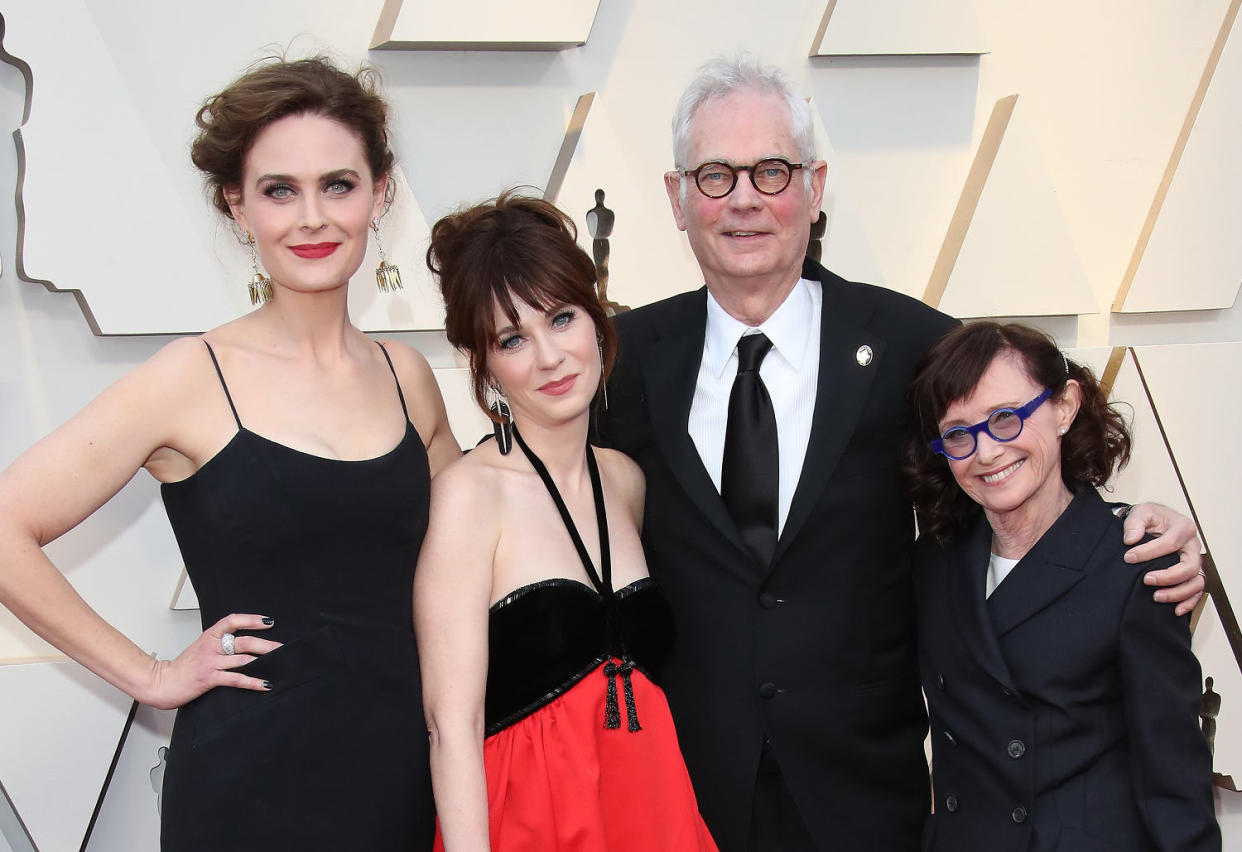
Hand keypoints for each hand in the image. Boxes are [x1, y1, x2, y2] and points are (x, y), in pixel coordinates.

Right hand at [142, 613, 280, 709]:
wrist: (162, 682)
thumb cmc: (183, 666)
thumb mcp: (201, 647)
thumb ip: (219, 643)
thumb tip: (242, 643)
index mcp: (210, 636)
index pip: (232, 621)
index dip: (252, 619)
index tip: (268, 621)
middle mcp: (212, 647)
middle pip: (244, 641)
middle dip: (266, 644)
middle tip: (282, 647)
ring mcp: (211, 662)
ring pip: (243, 659)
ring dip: (263, 662)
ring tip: (279, 664)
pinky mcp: (210, 678)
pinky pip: (236, 678)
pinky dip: (253, 682)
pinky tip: (265, 684)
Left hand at [1124, 503, 1204, 615]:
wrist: (1154, 522)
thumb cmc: (1150, 517)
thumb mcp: (1141, 512)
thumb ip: (1134, 524)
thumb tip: (1130, 539)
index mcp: (1183, 527)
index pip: (1170, 543)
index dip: (1149, 552)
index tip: (1129, 558)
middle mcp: (1193, 546)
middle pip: (1189, 566)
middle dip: (1168, 576)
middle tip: (1147, 580)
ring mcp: (1194, 561)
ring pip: (1196, 581)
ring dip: (1178, 592)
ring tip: (1157, 596)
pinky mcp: (1192, 573)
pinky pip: (1197, 591)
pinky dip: (1189, 602)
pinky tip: (1175, 609)